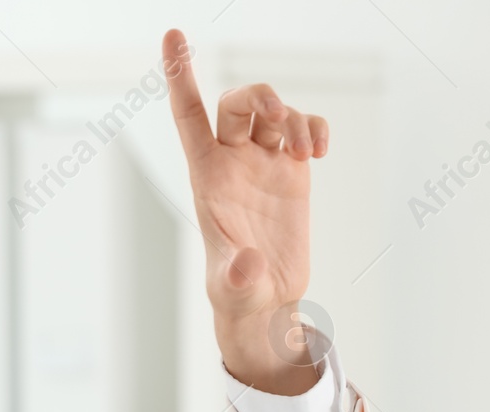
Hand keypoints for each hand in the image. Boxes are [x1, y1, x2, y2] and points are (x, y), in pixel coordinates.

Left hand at [162, 27, 329, 395]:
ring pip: (271, 109)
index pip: (189, 114)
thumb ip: (238, 275)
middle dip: (259, 97)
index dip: (181, 74)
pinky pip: (302, 127)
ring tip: (303, 150)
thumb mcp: (235, 287)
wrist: (266, 300)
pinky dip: (314, 128)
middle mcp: (231, 162)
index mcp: (207, 177)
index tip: (172, 34)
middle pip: (237, 102)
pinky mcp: (290, 171)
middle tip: (279, 122)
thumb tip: (248, 265)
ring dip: (292, 115)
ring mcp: (261, 163)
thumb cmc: (238, 294)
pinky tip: (317, 152)